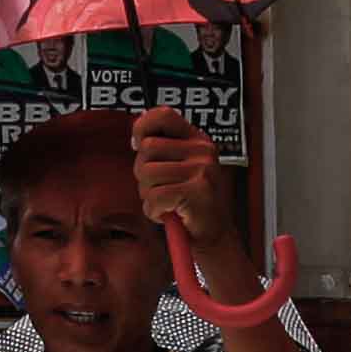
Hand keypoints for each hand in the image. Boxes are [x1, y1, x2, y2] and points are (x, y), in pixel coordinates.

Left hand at [128, 109, 236, 267]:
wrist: (214, 236)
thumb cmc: (192, 204)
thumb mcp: (179, 169)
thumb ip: (162, 150)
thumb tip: (136, 135)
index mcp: (197, 140)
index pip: (164, 115)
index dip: (143, 126)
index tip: (138, 143)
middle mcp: (202, 151)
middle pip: (147, 149)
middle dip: (143, 174)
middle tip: (161, 189)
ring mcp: (202, 170)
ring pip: (147, 174)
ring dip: (148, 195)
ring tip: (167, 203)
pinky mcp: (197, 191)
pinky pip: (154, 197)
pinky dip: (154, 211)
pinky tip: (169, 214)